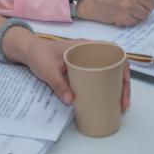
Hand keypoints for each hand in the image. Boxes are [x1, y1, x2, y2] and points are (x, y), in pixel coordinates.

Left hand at [12, 33, 130, 111]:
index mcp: (85, 46)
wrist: (29, 52)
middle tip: (123, 103)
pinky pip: (99, 78)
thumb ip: (58, 84)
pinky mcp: (82, 71)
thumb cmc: (39, 55)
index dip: (123, 67)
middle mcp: (89, 52)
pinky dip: (106, 89)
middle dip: (123, 84)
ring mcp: (87, 61)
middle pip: (115, 65)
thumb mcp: (47, 70)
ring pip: (109, 73)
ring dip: (117, 88)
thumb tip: (72, 101)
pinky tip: (107, 101)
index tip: (125, 83)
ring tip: (119, 106)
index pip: (113, 52)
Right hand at [78, 0, 153, 25]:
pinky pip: (137, 21)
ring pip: (146, 14)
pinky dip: (131, 19)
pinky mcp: (124, 17)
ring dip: (138, 12)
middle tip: (133, 0)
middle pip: (153, 2)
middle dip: (144, 2)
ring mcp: (128, 5)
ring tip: (127, 6)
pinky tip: (123, 12)